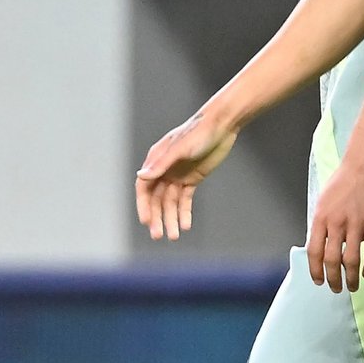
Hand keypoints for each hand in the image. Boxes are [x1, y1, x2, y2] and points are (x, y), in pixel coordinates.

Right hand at [134, 112, 237, 239]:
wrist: (222, 125)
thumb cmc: (199, 132)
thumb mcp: (180, 148)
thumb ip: (162, 163)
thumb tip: (141, 176)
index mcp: (156, 160)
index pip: (144, 188)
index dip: (144, 205)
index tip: (147, 221)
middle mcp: (164, 170)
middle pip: (156, 199)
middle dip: (157, 217)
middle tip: (158, 235)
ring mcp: (178, 175)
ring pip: (171, 202)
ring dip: (171, 219)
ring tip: (174, 236)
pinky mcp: (192, 178)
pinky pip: (185, 199)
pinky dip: (184, 213)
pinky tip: (186, 226)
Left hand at [306, 156, 363, 293]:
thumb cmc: (344, 181)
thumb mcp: (324, 202)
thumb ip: (322, 224)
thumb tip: (321, 247)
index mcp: (320, 218)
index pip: (314, 252)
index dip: (315, 271)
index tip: (319, 281)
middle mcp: (336, 223)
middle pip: (332, 260)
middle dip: (333, 279)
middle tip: (336, 289)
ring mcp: (356, 224)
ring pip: (351, 260)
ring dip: (351, 278)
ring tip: (353, 286)